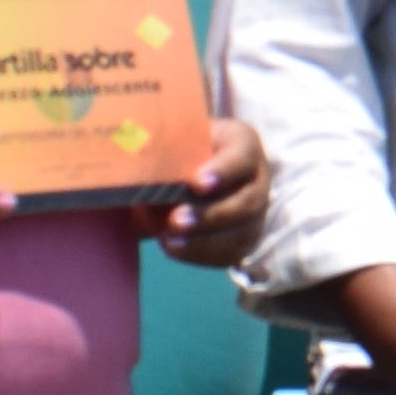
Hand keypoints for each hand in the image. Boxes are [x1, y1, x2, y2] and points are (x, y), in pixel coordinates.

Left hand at [146, 119, 274, 271]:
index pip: (242, 157)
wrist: (171, 176)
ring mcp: (254, 212)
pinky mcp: (242, 238)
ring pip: (242, 233)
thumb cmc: (173, 149)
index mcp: (242, 143)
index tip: (196, 184)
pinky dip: (201, 254)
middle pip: (248, 202)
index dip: (223, 172)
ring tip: (168, 241)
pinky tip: (174, 248)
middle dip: (211, 215)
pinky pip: (230, 254)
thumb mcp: (167, 140)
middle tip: (175, 221)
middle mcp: (256, 178)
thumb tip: (138, 156)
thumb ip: (160, 147)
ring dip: (205, 242)